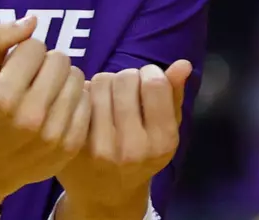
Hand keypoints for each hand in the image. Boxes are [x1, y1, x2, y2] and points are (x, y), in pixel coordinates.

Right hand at [0, 15, 89, 219]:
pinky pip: (87, 103)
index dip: (24, 51)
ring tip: (43, 91)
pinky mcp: (69, 147)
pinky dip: (73, 100)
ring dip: (62, 79)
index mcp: (3, 97)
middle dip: (45, 62)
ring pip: (77, 78)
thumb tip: (33, 20)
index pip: (35, 46)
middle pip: (60, 60)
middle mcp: (30, 117)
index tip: (14, 68)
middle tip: (30, 78)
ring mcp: (53, 135)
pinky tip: (55, 108)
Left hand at [57, 60, 191, 217]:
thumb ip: (174, 95)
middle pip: (124, 79)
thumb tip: (183, 64)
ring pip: (100, 82)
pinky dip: (86, 94)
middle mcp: (132, 148)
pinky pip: (80, 95)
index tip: (147, 82)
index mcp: (162, 143)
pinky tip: (91, 108)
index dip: (150, 73)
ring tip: (110, 99)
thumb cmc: (141, 155)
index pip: (153, 83)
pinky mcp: (75, 143)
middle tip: (126, 93)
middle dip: (127, 78)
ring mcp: (100, 148)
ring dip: (106, 83)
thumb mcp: (165, 130)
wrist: (107, 194)